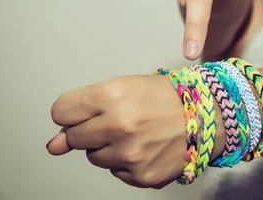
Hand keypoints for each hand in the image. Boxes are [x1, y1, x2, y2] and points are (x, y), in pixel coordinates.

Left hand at [47, 75, 186, 188]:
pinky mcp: (140, 175)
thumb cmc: (169, 97)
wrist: (209, 117)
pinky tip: (148, 147)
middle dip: (92, 130)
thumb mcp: (127, 87)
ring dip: (109, 147)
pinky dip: (128, 162)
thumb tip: (53, 146)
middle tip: (120, 121)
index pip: (61, 112)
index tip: (90, 111)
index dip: (75, 111)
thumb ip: (85, 111)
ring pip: (94, 157)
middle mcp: (118, 125)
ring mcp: (129, 154)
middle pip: (75, 138)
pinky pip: (116, 172)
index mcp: (112, 95)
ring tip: (139, 133)